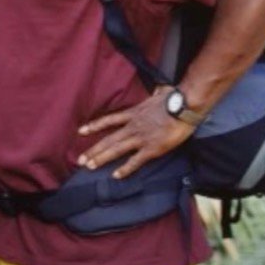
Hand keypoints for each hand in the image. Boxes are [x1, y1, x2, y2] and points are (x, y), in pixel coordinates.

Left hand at [76, 86, 195, 177]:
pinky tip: (115, 176)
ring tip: (90, 166)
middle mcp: (133, 126)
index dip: (94, 126)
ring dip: (102, 159)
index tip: (81, 131)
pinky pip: (136, 161)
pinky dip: (125, 169)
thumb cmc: (174, 98)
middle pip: (109, 139)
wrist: (184, 107)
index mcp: (134, 113)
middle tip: (80, 160)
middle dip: (94, 150)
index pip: (109, 120)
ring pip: (117, 150)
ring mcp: (141, 138)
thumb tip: (159, 88)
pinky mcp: (152, 149)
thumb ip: (155, 93)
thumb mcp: (160, 92)